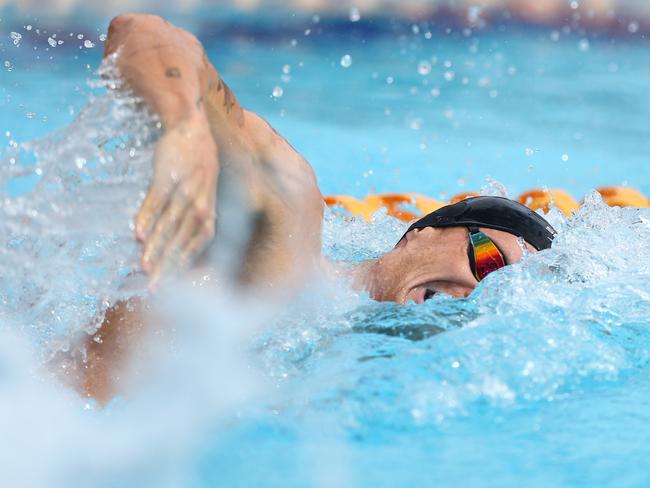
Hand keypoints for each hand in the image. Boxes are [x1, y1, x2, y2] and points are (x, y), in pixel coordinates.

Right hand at [135, 115, 218, 288]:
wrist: (191, 127)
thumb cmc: (198, 164)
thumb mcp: (207, 191)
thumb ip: (199, 216)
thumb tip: (184, 242)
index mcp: (210, 210)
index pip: (198, 246)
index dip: (186, 266)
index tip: (175, 286)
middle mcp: (199, 204)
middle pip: (182, 241)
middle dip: (169, 267)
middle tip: (156, 288)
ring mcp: (183, 191)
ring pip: (168, 226)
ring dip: (156, 247)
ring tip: (144, 267)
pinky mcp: (167, 177)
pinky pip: (155, 202)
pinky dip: (146, 218)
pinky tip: (136, 235)